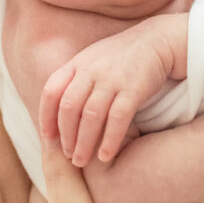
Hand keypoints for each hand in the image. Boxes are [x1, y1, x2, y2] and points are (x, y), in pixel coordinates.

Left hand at [39, 15, 186, 167]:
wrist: (157, 41)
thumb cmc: (122, 57)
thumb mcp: (93, 61)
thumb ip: (76, 81)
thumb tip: (59, 114)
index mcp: (77, 64)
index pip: (51, 91)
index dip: (45, 116)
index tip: (47, 138)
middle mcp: (91, 70)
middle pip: (69, 107)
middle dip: (65, 136)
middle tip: (67, 156)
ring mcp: (112, 79)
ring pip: (91, 116)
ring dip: (83, 142)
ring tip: (81, 161)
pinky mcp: (133, 89)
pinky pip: (117, 118)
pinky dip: (109, 139)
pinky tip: (106, 156)